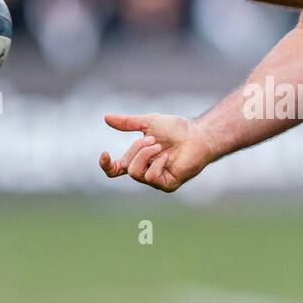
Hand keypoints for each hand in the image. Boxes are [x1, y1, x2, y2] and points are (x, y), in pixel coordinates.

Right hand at [99, 112, 215, 192]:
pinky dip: (158, 163)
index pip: (115, 169)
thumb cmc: (176, 129)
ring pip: (135, 173)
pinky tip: (168, 157)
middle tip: (152, 139)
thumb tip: (106, 117)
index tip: (104, 153)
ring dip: (145, 155)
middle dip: (136, 149)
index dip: (106, 165)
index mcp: (138, 160)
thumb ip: (128, 122)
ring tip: (159, 146)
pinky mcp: (167, 184)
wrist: (197, 135)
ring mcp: (156, 180)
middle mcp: (145, 172)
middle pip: (126, 166)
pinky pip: (151, 177)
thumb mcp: (148, 122)